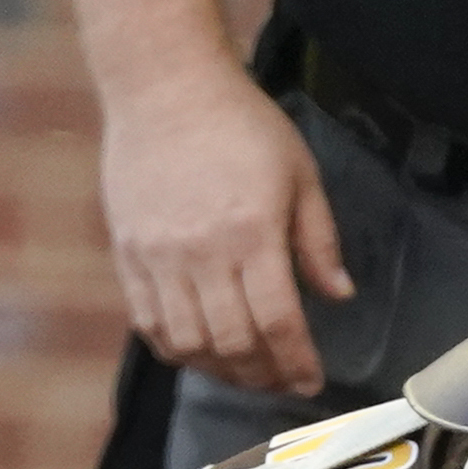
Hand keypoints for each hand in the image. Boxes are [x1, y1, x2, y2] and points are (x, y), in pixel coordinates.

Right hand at [99, 62, 351, 396]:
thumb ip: (319, 240)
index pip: (279, 321)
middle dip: (263, 376)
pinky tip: (199, 352)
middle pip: (233, 343)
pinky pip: (149, 323)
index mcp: (253, 232)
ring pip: (189, 343)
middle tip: (280, 382)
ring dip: (220, 371)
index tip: (310, 380)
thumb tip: (339, 294)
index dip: (297, 362)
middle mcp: (202, 252)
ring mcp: (159, 256)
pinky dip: (176, 350)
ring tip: (244, 373)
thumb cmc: (240, 124)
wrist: (165, 86)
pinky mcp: (129, 254)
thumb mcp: (299, 173)